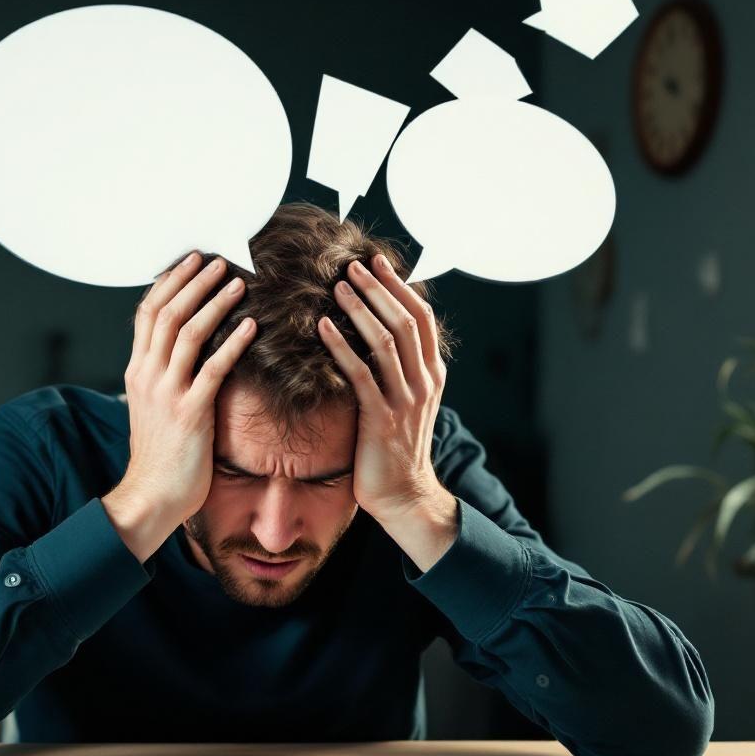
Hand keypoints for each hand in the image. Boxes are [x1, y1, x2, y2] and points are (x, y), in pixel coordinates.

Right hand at [104, 251, 256, 561]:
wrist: (152, 496)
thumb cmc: (159, 455)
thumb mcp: (152, 407)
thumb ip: (163, 376)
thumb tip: (182, 353)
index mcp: (137, 371)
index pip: (147, 313)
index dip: (170, 283)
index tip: (191, 261)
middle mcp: (147, 375)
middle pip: (167, 313)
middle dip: (193, 282)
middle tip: (219, 260)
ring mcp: (167, 393)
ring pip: (187, 333)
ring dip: (214, 303)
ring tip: (237, 282)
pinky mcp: (190, 413)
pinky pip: (212, 369)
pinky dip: (232, 344)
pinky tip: (250, 327)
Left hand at [316, 255, 457, 569]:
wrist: (403, 494)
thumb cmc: (395, 446)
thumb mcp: (407, 400)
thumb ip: (398, 367)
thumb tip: (374, 330)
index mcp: (432, 373)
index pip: (422, 317)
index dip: (399, 286)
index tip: (377, 261)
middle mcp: (424, 382)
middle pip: (404, 321)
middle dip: (378, 289)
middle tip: (351, 265)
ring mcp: (405, 400)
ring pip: (386, 342)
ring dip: (359, 310)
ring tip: (336, 287)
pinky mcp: (381, 419)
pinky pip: (360, 374)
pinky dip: (341, 346)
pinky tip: (322, 328)